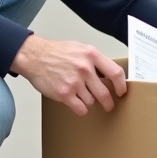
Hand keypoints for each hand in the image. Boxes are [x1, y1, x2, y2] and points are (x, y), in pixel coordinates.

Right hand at [10, 34, 125, 115]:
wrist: (34, 57)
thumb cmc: (56, 52)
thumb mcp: (80, 48)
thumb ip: (95, 60)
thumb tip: (108, 74)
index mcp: (91, 55)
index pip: (115, 73)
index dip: (121, 85)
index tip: (122, 92)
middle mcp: (85, 68)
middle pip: (104, 92)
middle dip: (108, 102)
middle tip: (109, 105)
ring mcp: (74, 82)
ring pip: (91, 101)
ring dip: (88, 101)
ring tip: (78, 93)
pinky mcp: (64, 94)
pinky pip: (81, 108)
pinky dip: (80, 108)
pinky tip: (76, 103)